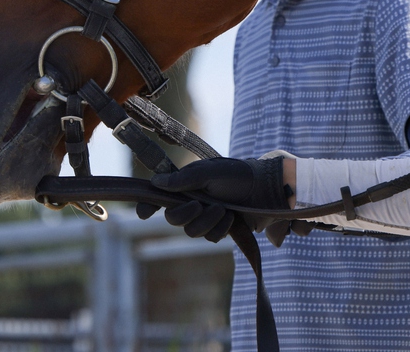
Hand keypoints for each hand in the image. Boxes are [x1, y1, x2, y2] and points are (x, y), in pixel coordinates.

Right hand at [144, 157, 289, 243]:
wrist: (265, 189)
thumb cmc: (236, 174)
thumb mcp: (209, 172)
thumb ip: (183, 179)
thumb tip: (156, 183)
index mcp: (183, 186)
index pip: (157, 197)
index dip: (146, 206)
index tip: (144, 214)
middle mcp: (190, 202)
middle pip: (173, 219)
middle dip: (186, 214)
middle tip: (200, 204)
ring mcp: (204, 217)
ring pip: (191, 232)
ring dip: (207, 221)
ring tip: (223, 209)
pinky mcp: (218, 229)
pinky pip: (210, 238)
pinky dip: (220, 228)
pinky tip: (230, 218)